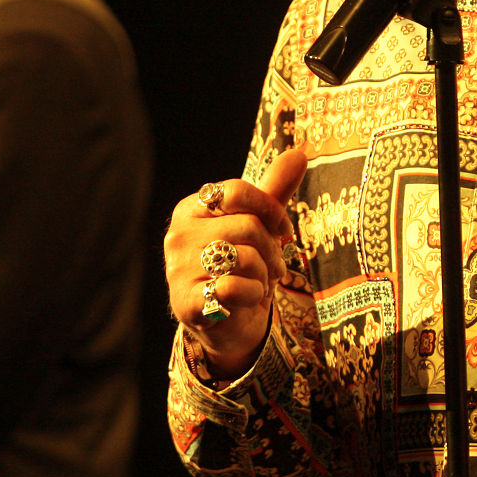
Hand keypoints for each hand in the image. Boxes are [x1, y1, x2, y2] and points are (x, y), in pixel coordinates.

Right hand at [163, 148, 306, 377]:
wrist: (227, 322)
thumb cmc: (241, 266)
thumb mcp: (257, 224)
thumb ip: (274, 190)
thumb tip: (299, 153)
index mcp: (190, 209)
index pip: (236, 191)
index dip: (270, 209)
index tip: (283, 230)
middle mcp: (178, 236)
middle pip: (247, 225)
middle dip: (272, 249)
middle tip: (273, 267)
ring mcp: (178, 270)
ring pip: (245, 257)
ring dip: (265, 275)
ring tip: (259, 283)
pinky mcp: (186, 303)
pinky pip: (235, 288)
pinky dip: (253, 295)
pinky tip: (247, 299)